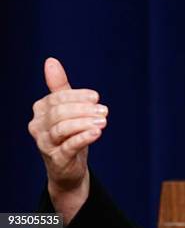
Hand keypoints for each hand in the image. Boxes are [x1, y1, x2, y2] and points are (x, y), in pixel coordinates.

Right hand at [28, 58, 107, 222]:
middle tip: (104, 110)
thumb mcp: (66, 108)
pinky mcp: (57, 159)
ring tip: (103, 121)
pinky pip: (68, 146)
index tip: (96, 97)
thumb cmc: (69, 133)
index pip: (57, 98)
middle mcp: (38, 127)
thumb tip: (50, 60)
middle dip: (84, 109)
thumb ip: (59, 86)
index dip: (78, 96)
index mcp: (40, 110)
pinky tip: (97, 133)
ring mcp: (45, 144)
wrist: (69, 167)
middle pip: (60, 112)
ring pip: (63, 129)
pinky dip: (83, 137)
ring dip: (86, 122)